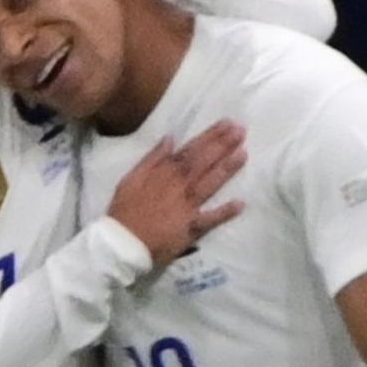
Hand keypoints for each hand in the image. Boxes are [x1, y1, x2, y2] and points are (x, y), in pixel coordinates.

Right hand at [108, 121, 245, 264]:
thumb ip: (152, 158)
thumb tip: (171, 138)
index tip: (228, 123)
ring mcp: (186, 207)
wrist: (122, 243)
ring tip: (244, 154)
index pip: (192, 149)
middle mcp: (179, 186)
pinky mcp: (190, 229)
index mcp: (165, 173)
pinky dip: (224, 213)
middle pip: (204, 162)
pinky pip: (209, 220)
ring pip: (209, 184)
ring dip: (227, 169)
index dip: (211, 136)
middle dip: (223, 145)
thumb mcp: (131, 178)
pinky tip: (241, 203)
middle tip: (242, 131)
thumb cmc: (124, 211)